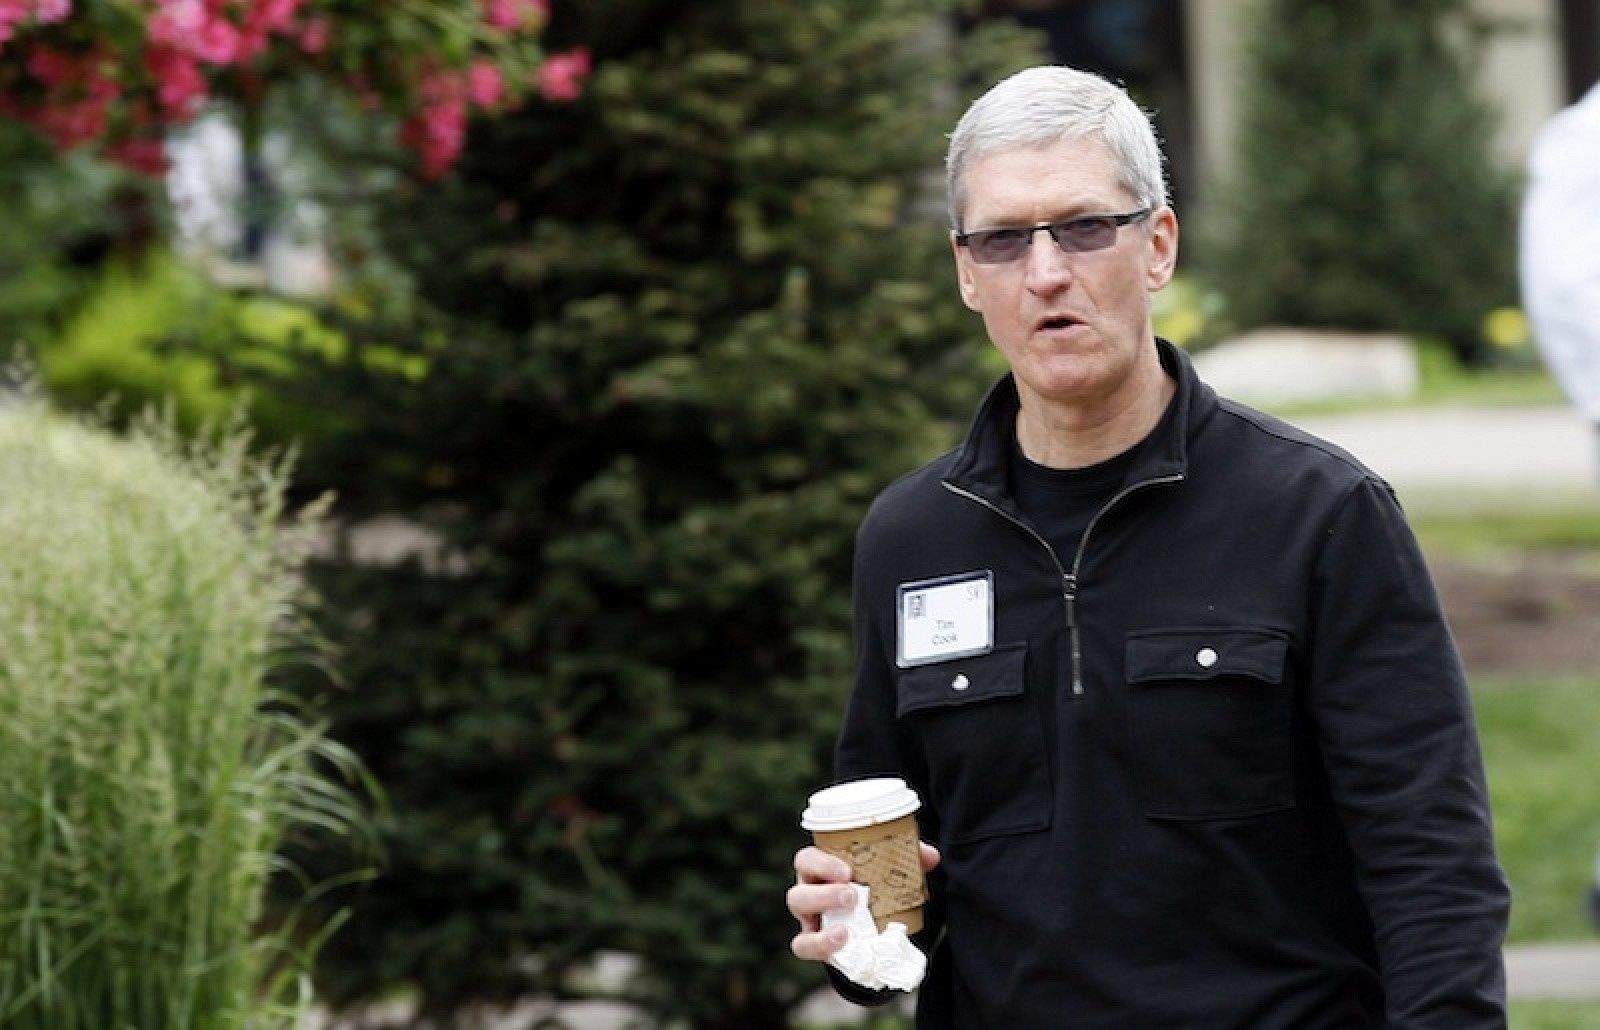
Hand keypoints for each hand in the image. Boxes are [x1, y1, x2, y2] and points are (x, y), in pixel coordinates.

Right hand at [788, 841, 940, 961]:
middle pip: (798, 891)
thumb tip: (930, 856)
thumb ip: (906, 860)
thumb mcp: (886, 873)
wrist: (867, 926)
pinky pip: (803, 945)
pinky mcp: (812, 942)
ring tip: (846, 926)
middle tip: (853, 895)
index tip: (848, 871)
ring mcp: (808, 919)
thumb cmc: (870, 888)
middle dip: (824, 894)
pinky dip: (819, 944)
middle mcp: (808, 891)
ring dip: (822, 919)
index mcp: (821, 869)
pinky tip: (842, 941)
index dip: (822, 864)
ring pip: (798, 917)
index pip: (806, 860)